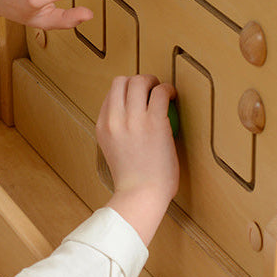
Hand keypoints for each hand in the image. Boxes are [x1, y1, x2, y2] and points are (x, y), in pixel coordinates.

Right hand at [97, 75, 178, 244]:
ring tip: (163, 90)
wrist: (141, 196)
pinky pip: (161, 92)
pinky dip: (168, 90)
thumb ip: (117, 132)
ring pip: (139, 81)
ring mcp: (133, 119)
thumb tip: (130, 117)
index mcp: (102, 127)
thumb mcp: (113, 151)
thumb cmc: (133, 180)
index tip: (138, 97)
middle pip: (121, 81)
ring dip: (153, 81)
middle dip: (138, 80)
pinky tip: (173, 96)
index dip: (126, 91)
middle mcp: (114, 119)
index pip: (110, 95)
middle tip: (151, 88)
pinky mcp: (154, 122)